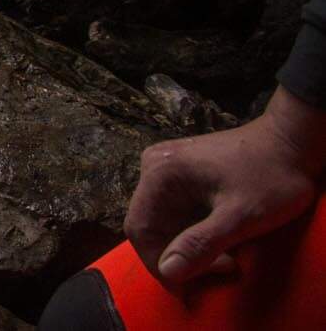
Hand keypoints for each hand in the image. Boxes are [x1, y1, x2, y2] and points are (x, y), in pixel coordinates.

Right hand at [127, 87, 325, 290]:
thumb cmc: (271, 177)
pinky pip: (177, 210)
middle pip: (151, 224)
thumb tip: (168, 272)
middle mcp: (155, 166)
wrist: (293, 143)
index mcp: (160, 173)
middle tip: (223, 268)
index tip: (188, 287)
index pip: (139, 227)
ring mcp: (168, 167)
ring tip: (228, 257)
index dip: (157, 262)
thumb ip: (201, 243)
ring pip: (165, 219)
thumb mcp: (241, 216)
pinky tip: (223, 238)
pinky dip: (196, 230)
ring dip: (190, 244)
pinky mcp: (183, 172)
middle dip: (180, 254)